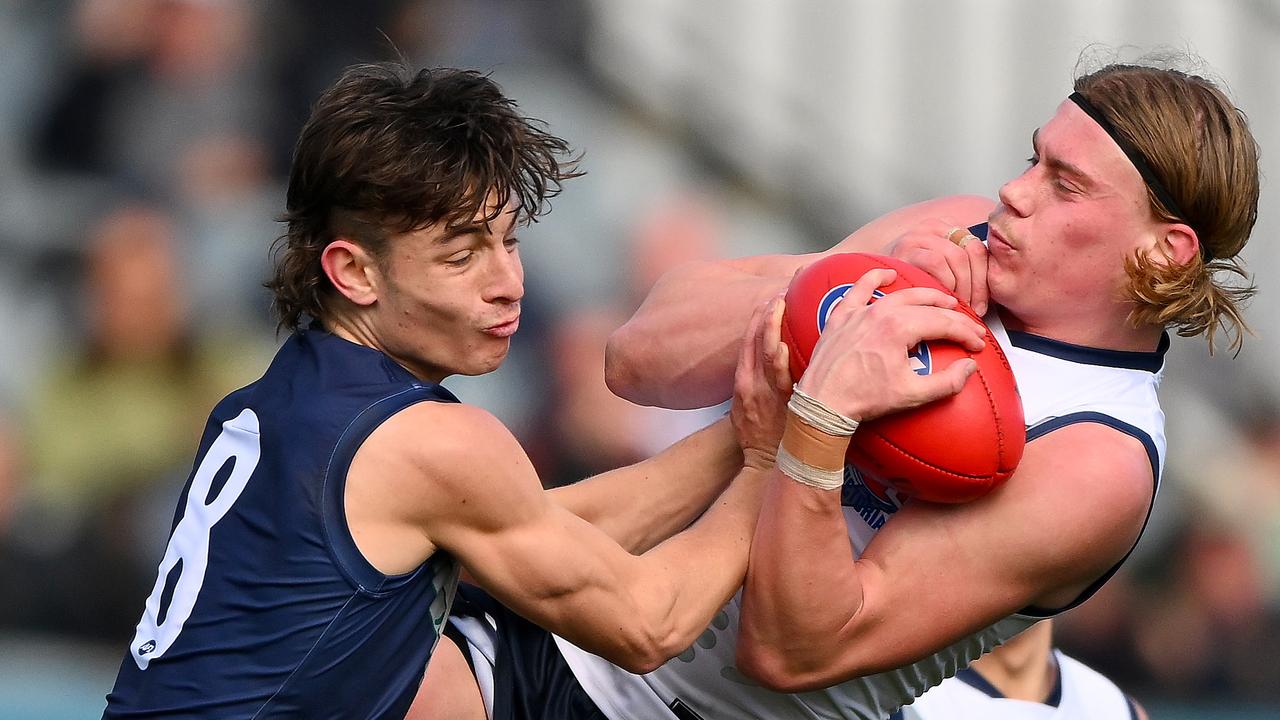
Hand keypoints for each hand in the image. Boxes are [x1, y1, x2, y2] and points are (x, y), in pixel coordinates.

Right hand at [730, 295, 791, 469]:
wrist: (765, 463)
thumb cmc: (759, 435)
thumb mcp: (745, 407)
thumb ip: (755, 382)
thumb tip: (771, 360)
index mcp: (741, 382)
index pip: (747, 341)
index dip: (756, 318)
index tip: (767, 299)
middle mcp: (751, 383)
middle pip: (756, 341)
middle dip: (766, 314)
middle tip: (779, 293)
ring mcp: (766, 393)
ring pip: (766, 353)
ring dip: (773, 327)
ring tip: (783, 305)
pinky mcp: (780, 404)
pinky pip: (780, 377)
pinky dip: (780, 358)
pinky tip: (785, 343)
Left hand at [796, 269, 986, 421]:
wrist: (823, 402)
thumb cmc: (864, 399)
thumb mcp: (912, 395)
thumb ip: (947, 383)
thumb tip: (968, 367)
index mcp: (899, 329)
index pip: (944, 323)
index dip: (966, 333)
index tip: (977, 344)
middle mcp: (880, 313)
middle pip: (927, 306)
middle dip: (953, 315)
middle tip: (968, 326)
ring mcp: (860, 312)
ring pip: (900, 294)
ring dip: (925, 295)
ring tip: (943, 300)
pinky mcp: (842, 316)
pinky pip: (859, 289)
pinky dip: (874, 278)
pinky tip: (889, 274)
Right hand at [884, 218, 989, 315]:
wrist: (869, 287)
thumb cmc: (904, 284)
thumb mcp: (938, 273)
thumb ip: (961, 273)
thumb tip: (988, 293)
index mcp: (944, 229)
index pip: (977, 248)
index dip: (984, 279)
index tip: (982, 303)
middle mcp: (931, 227)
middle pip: (970, 251)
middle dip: (976, 286)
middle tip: (972, 309)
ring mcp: (917, 235)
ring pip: (956, 257)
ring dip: (961, 286)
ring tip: (956, 306)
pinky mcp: (905, 248)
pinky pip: (937, 262)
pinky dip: (944, 282)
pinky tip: (940, 296)